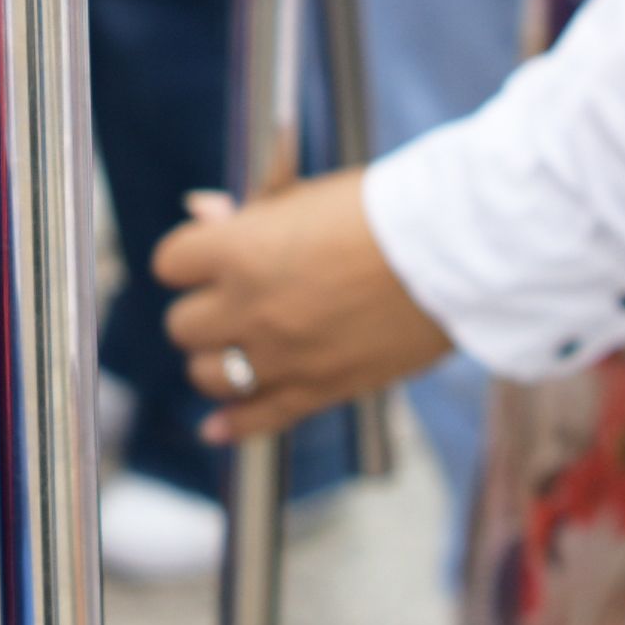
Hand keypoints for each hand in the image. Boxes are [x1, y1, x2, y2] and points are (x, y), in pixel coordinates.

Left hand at [158, 176, 451, 441]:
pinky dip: (231, 426)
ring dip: (216, 361)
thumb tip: (202, 211)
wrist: (453, 253)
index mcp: (240, 249)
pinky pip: (255, 420)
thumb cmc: (382, 211)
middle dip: (204, 310)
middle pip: (183, 325)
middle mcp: (250, 307)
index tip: (207, 258)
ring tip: (239, 347)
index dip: (189, 259)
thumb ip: (251, 208)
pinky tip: (216, 429)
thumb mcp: (307, 196)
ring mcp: (281, 355)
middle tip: (232, 301)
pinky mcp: (317, 390)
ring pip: (207, 376)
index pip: (171, 264)